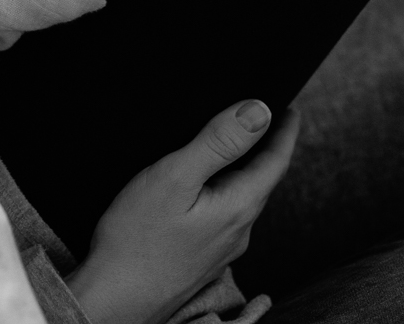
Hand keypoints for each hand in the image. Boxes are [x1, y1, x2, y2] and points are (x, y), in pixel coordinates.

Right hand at [68, 101, 299, 323]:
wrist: (114, 299)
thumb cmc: (137, 240)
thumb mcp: (176, 176)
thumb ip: (219, 143)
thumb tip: (260, 111)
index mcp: (239, 206)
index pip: (276, 161)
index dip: (285, 129)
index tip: (290, 104)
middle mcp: (238, 231)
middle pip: (261, 180)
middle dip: (265, 147)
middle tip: (262, 115)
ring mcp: (221, 249)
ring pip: (241, 198)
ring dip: (243, 169)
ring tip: (234, 145)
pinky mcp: (201, 258)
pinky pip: (222, 215)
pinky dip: (223, 190)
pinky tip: (202, 187)